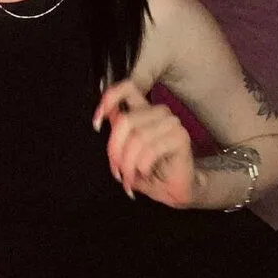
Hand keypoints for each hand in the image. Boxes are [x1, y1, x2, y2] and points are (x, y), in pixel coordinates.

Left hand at [92, 79, 197, 208]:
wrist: (176, 189)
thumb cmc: (152, 171)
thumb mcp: (127, 152)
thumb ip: (118, 132)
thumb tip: (105, 116)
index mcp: (144, 111)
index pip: (128, 88)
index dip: (109, 99)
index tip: (96, 123)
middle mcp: (158, 112)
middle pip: (125, 121)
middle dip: (115, 151)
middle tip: (116, 171)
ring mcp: (171, 123)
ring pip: (137, 138)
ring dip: (128, 164)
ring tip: (129, 178)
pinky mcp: (180, 137)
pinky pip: (151, 149)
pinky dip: (142, 166)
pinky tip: (144, 172)